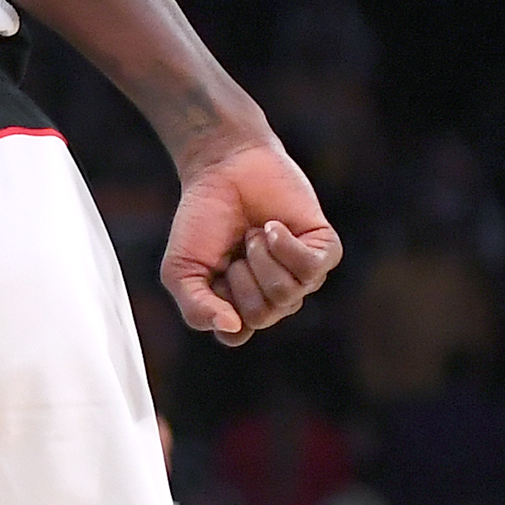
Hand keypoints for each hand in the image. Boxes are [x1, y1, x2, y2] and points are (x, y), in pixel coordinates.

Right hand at [162, 136, 338, 345]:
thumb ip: (195, 307)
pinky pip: (311, 269)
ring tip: (254, 233)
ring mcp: (302, 276)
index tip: (213, 273)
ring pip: (287, 294)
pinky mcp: (324, 250)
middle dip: (242, 278)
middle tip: (235, 248)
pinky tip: (273, 226)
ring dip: (262, 258)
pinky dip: (286, 246)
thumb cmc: (201, 220)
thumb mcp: (180, 270)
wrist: (225, 170)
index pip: (237, 334)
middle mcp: (275, 297)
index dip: (220, 304)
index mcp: (239, 306)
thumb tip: (231, 326)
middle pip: (263, 315)